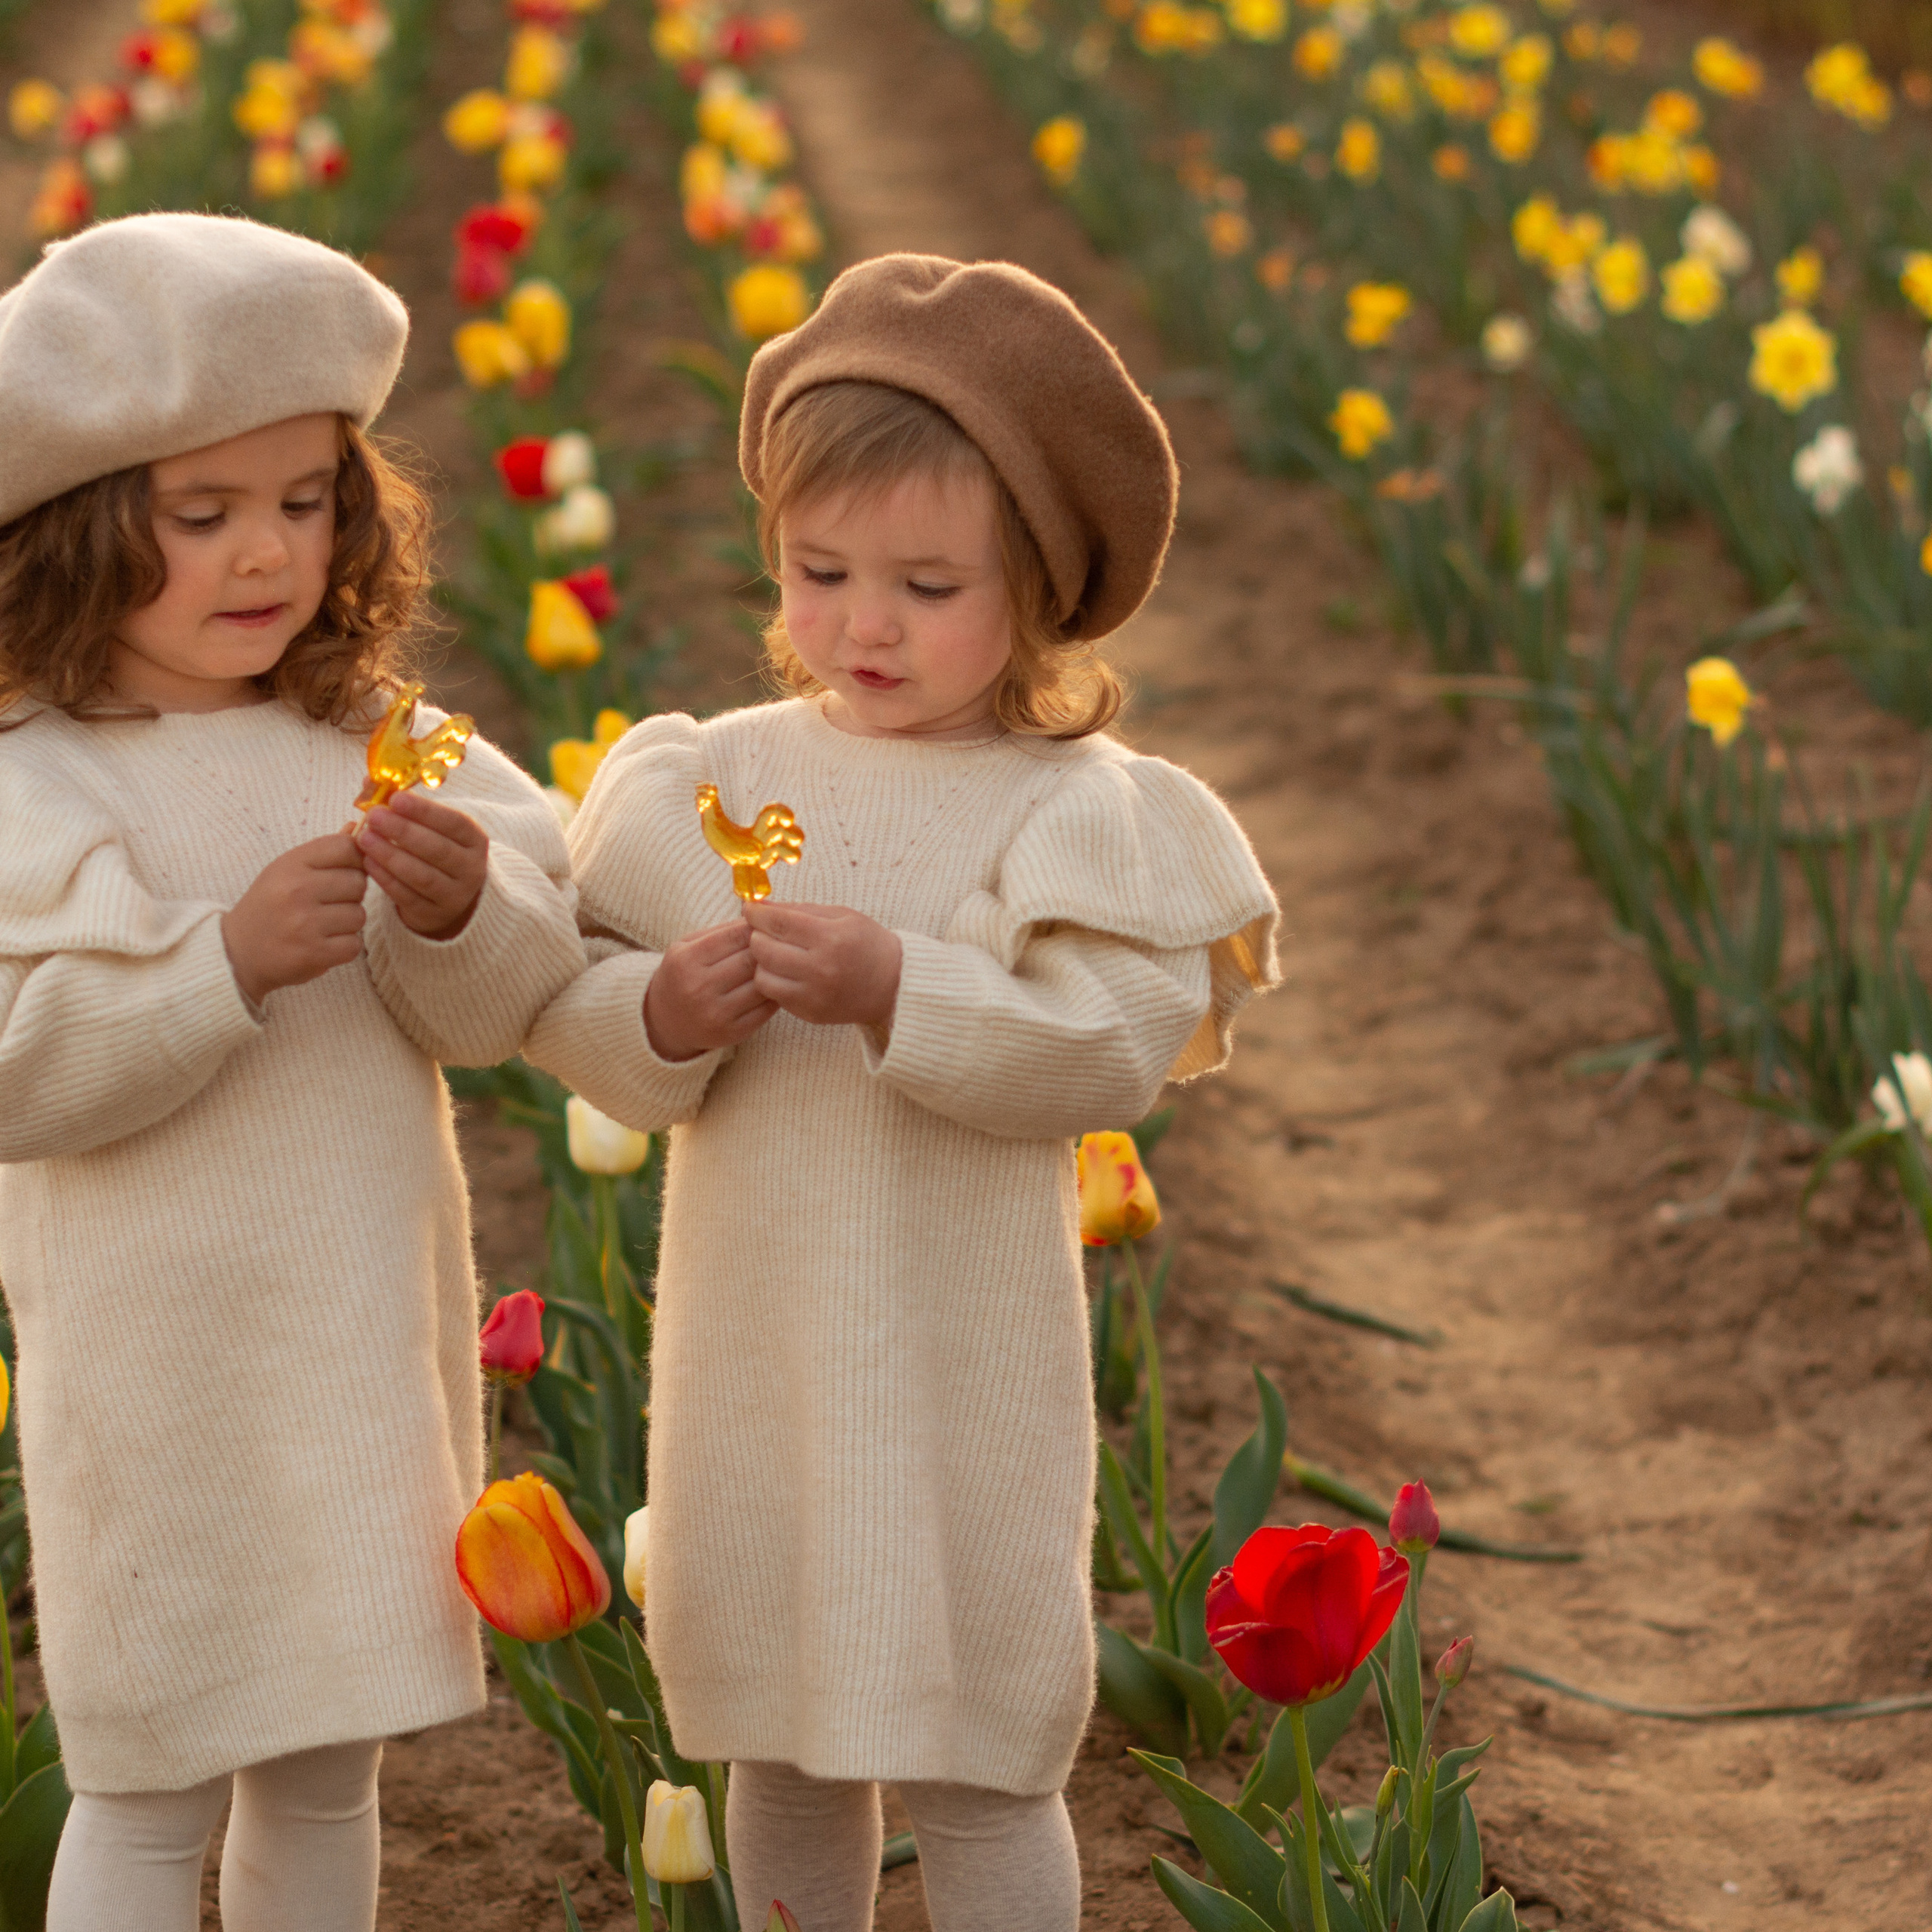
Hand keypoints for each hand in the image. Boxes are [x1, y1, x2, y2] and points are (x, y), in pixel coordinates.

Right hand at [221, 834, 368, 1007]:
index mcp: (290, 864)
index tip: (344, 871)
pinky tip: (323, 943)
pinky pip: (354, 944)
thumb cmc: (268, 906)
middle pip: (358, 882)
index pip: (346, 847)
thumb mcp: (287, 871)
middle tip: (329, 903)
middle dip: (351, 894)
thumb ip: (324, 852)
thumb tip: (357, 827)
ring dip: (348, 923)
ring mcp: (305, 923)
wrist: (237, 952)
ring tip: (323, 925)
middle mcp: (297, 890)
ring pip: (359, 915)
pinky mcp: (314, 953)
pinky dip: (344, 946)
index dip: (355, 859)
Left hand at [358, 792, 488, 938]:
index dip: (426, 811)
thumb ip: (404, 805)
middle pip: (438, 849)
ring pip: (422, 876)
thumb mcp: (431, 828)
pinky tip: (368, 862)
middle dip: (404, 831)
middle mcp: (471, 869)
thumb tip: (368, 779)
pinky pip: (407, 897)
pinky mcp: (433, 915)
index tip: (396, 798)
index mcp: (474, 841)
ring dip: (391, 855)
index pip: (454, 823)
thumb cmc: (434, 851)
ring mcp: (454, 896)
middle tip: (374, 816)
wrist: (448, 897)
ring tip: (365, 838)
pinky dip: (386, 879)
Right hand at [644, 919, 777, 1061]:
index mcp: (686, 961)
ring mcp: (717, 1013)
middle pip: (750, 960)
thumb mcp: (686, 946)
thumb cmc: (682, 975)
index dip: (757, 927)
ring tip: (781, 963)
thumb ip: (719, 930)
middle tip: (780, 943)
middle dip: (769, 948)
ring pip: (762, 984)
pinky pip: (767, 1008)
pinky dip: (776, 993)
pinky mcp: (734, 1032)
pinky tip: (776, 984)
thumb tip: (758, 917)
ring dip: (776, 971)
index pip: (734, 936)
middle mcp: (699, 988)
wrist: (665, 1021)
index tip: (767, 925)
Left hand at [743, 902, 901, 1029]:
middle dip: (757, 935)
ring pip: (762, 976)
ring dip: (762, 962)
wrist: (893, 985)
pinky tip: (787, 972)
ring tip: (776, 953)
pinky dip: (774, 981)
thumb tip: (760, 905)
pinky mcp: (810, 1013)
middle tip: (764, 931)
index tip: (750, 908)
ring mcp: (814, 995)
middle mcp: (821, 969)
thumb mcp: (841, 915)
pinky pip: (774, 995)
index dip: (757, 913)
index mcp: (831, 938)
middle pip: (763, 949)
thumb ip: (799, 909)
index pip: (778, 922)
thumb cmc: (867, 943)